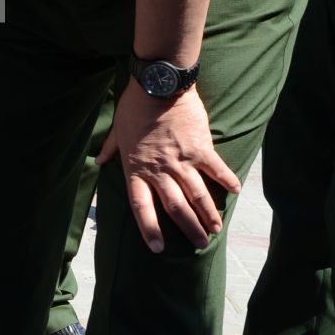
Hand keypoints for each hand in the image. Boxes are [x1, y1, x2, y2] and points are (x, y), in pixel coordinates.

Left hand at [99, 80, 240, 252]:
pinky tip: (235, 191)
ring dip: (208, 214)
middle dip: (189, 229)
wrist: (158, 85)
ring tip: (215, 229)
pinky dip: (227, 180)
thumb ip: (110, 150)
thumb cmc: (134, 107)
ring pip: (197, 195)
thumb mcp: (117, 131)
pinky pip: (216, 169)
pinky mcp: (200, 148)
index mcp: (137, 169)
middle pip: (175, 207)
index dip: (149, 229)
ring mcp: (181, 160)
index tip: (157, 248)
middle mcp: (159, 170)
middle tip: (199, 244)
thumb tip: (98, 161)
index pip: (141, 207)